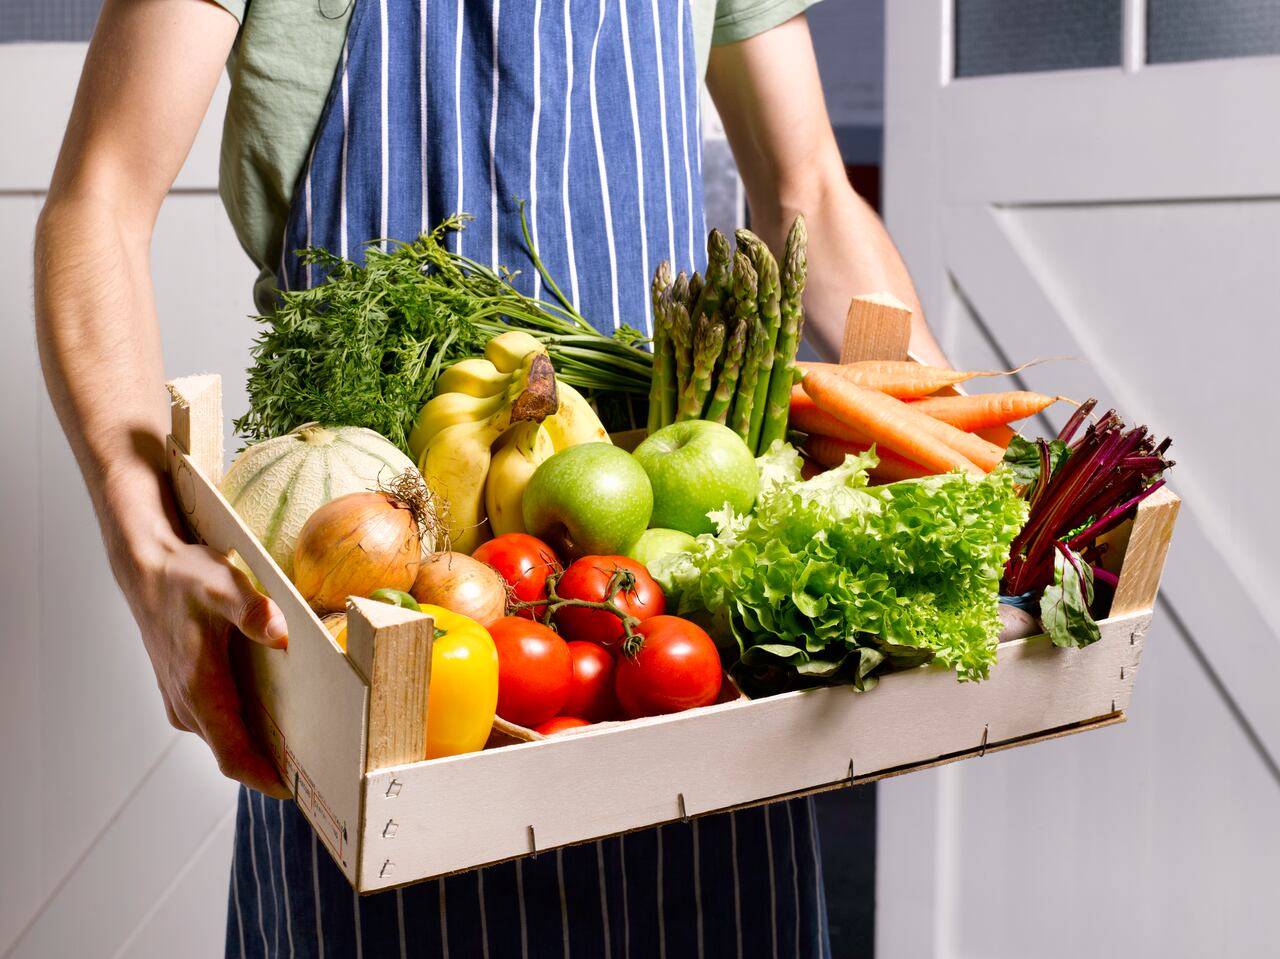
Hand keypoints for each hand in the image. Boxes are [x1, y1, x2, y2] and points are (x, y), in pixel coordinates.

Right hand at [130, 536, 291, 798]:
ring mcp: (184, 702)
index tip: (295, 791)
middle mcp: (188, 706)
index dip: (263, 777)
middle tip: (321, 773)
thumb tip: (280, 633)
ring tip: (309, 748)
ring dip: (260, 748)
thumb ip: (251, 609)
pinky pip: (220, 723)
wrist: (147, 570)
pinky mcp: (186, 693)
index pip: (232, 754)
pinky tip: (281, 716)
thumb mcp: (222, 584)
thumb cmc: (185, 578)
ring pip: (227, 738)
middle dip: (273, 767)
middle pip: (234, 753)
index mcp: (199, 690)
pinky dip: (247, 728)